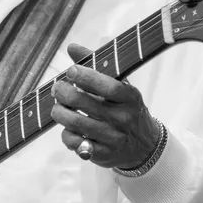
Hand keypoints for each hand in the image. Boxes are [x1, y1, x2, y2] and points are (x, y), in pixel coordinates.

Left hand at [51, 43, 159, 168]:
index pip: (108, 86)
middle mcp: (123, 118)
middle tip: (57, 88)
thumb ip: (96, 65)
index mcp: (129, 97)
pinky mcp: (103, 155)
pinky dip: (66, 134)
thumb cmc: (125, 109)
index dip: (86, 76)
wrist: (144, 147)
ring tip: (58, 107)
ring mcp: (113, 138)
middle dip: (64, 93)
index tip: (71, 71)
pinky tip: (68, 128)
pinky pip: (75, 143)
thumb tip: (72, 47)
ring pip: (76, 123)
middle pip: (85, 103)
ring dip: (59, 113)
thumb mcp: (120, 86)